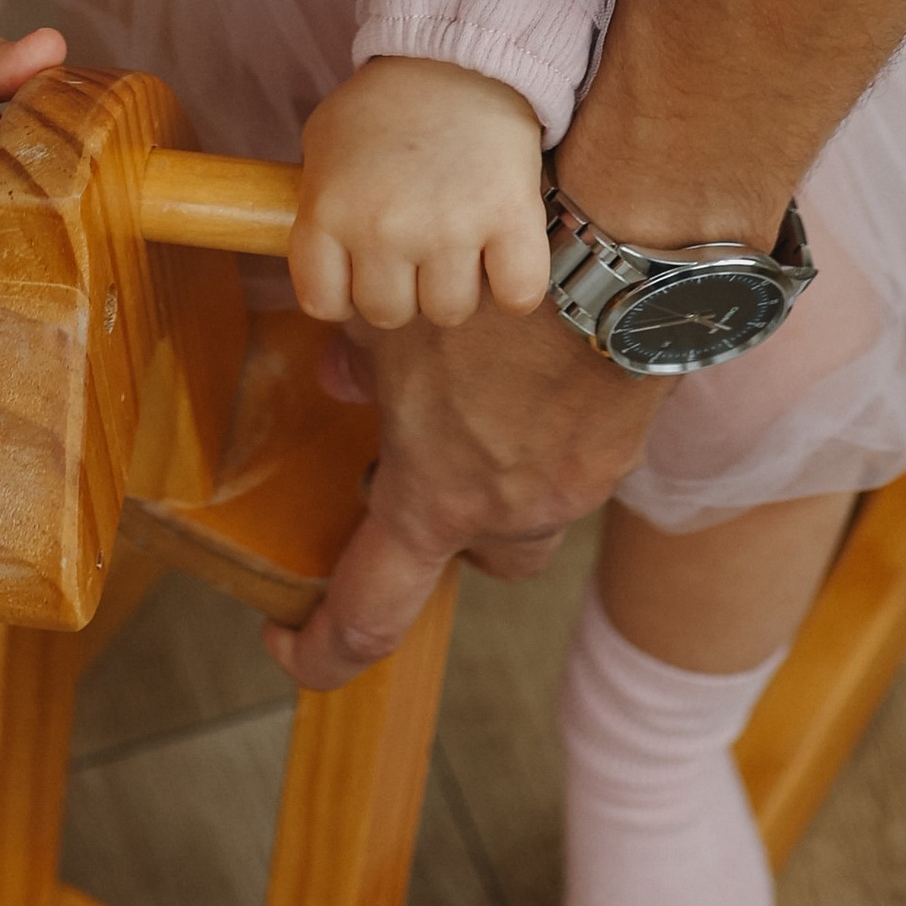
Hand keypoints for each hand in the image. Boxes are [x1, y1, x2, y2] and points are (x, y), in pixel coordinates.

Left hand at [263, 297, 658, 690]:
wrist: (612, 256)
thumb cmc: (484, 285)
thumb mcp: (385, 315)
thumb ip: (355, 360)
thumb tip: (339, 380)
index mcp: (435, 500)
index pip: (367, 617)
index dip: (319, 648)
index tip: (285, 637)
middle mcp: (508, 514)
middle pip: (468, 558)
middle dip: (440, 524)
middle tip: (418, 457)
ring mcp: (573, 488)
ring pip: (527, 513)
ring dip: (498, 479)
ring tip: (485, 396)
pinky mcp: (620, 447)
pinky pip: (571, 463)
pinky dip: (546, 432)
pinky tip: (536, 365)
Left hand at [289, 58, 550, 330]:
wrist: (459, 56)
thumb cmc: (388, 104)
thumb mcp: (324, 143)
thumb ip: (314, 207)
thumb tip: (327, 270)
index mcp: (330, 209)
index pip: (323, 303)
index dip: (345, 292)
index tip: (363, 269)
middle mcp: (383, 227)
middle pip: (388, 314)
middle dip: (403, 288)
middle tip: (416, 247)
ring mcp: (449, 227)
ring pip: (449, 311)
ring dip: (456, 285)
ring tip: (460, 242)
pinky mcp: (511, 219)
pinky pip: (517, 296)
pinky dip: (515, 286)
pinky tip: (504, 253)